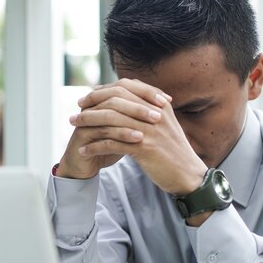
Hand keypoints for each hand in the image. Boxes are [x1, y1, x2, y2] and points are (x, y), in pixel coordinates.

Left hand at [70, 79, 206, 194]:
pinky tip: (83, 150)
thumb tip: (125, 97)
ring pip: (110, 120)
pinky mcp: (144, 148)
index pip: (124, 87)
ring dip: (88, 123)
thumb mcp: (163, 123)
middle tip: (76, 112)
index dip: (103, 91)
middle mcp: (153, 113)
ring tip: (74, 127)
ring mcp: (149, 130)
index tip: (87, 97)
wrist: (189, 176)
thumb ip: (146, 109)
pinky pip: (111, 143)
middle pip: (115, 100)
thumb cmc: (172, 151)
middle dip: (91, 104)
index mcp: (157, 103)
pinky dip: (95, 146)